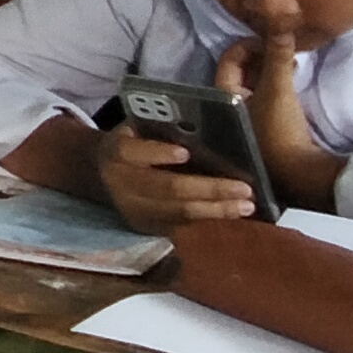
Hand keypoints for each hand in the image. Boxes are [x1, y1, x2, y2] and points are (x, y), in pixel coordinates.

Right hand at [92, 119, 255, 231]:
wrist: (104, 175)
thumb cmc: (133, 142)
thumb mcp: (136, 128)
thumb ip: (159, 128)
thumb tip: (202, 124)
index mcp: (115, 152)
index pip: (131, 152)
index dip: (157, 153)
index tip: (185, 153)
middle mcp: (122, 184)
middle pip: (167, 188)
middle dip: (208, 189)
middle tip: (244, 188)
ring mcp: (135, 211)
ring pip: (179, 212)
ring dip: (216, 210)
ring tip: (247, 205)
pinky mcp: (148, 228)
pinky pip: (184, 226)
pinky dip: (211, 220)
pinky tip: (235, 217)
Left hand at [219, 35, 343, 209]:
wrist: (300, 171)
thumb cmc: (280, 129)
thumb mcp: (279, 89)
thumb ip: (278, 56)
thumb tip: (281, 21)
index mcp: (221, 96)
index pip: (228, 60)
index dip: (248, 45)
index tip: (270, 40)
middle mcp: (226, 108)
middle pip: (239, 72)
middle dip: (259, 57)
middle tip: (281, 49)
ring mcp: (243, 119)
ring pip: (252, 85)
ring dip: (268, 71)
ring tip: (289, 62)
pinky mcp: (261, 129)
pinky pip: (263, 97)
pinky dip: (274, 85)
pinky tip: (290, 81)